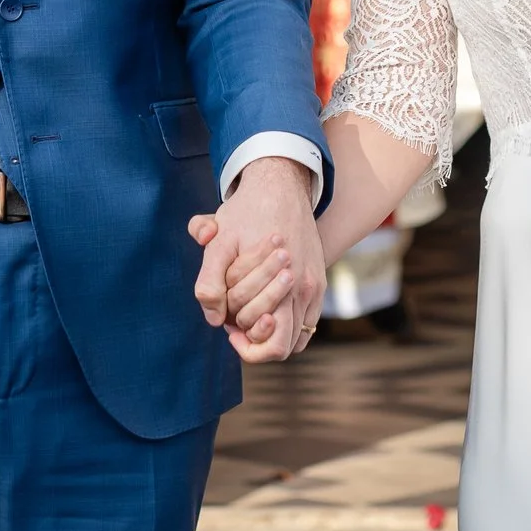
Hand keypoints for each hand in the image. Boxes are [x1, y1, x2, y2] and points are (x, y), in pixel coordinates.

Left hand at [187, 157, 320, 362]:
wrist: (280, 184)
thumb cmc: (246, 212)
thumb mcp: (219, 241)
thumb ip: (210, 281)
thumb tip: (214, 319)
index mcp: (283, 282)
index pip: (267, 339)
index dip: (242, 341)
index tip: (227, 324)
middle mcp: (304, 288)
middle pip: (282, 345)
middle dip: (253, 337)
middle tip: (235, 317)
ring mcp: (315, 286)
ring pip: (296, 338)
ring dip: (271, 332)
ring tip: (249, 312)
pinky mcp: (319, 281)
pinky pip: (307, 323)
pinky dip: (287, 325)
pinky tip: (266, 307)